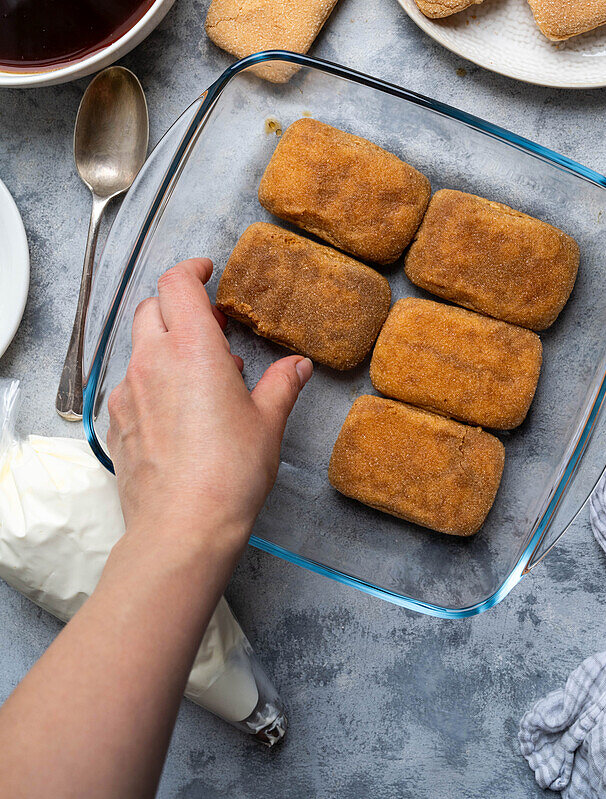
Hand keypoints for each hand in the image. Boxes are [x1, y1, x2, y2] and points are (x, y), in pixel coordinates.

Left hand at [107, 257, 312, 564]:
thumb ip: (281, 385)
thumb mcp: (267, 423)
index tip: (207, 272)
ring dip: (164, 346)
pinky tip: (176, 411)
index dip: (192, 270)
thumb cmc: (229, 473)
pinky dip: (151, 382)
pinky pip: (129, 385)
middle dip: (178, 307)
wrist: (181, 528)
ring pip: (139, 347)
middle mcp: (152, 361)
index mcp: (192, 348)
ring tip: (199, 375)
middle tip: (211, 327)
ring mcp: (128, 392)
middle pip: (153, 308)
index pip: (178, 283)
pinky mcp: (116, 422)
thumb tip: (297, 366)